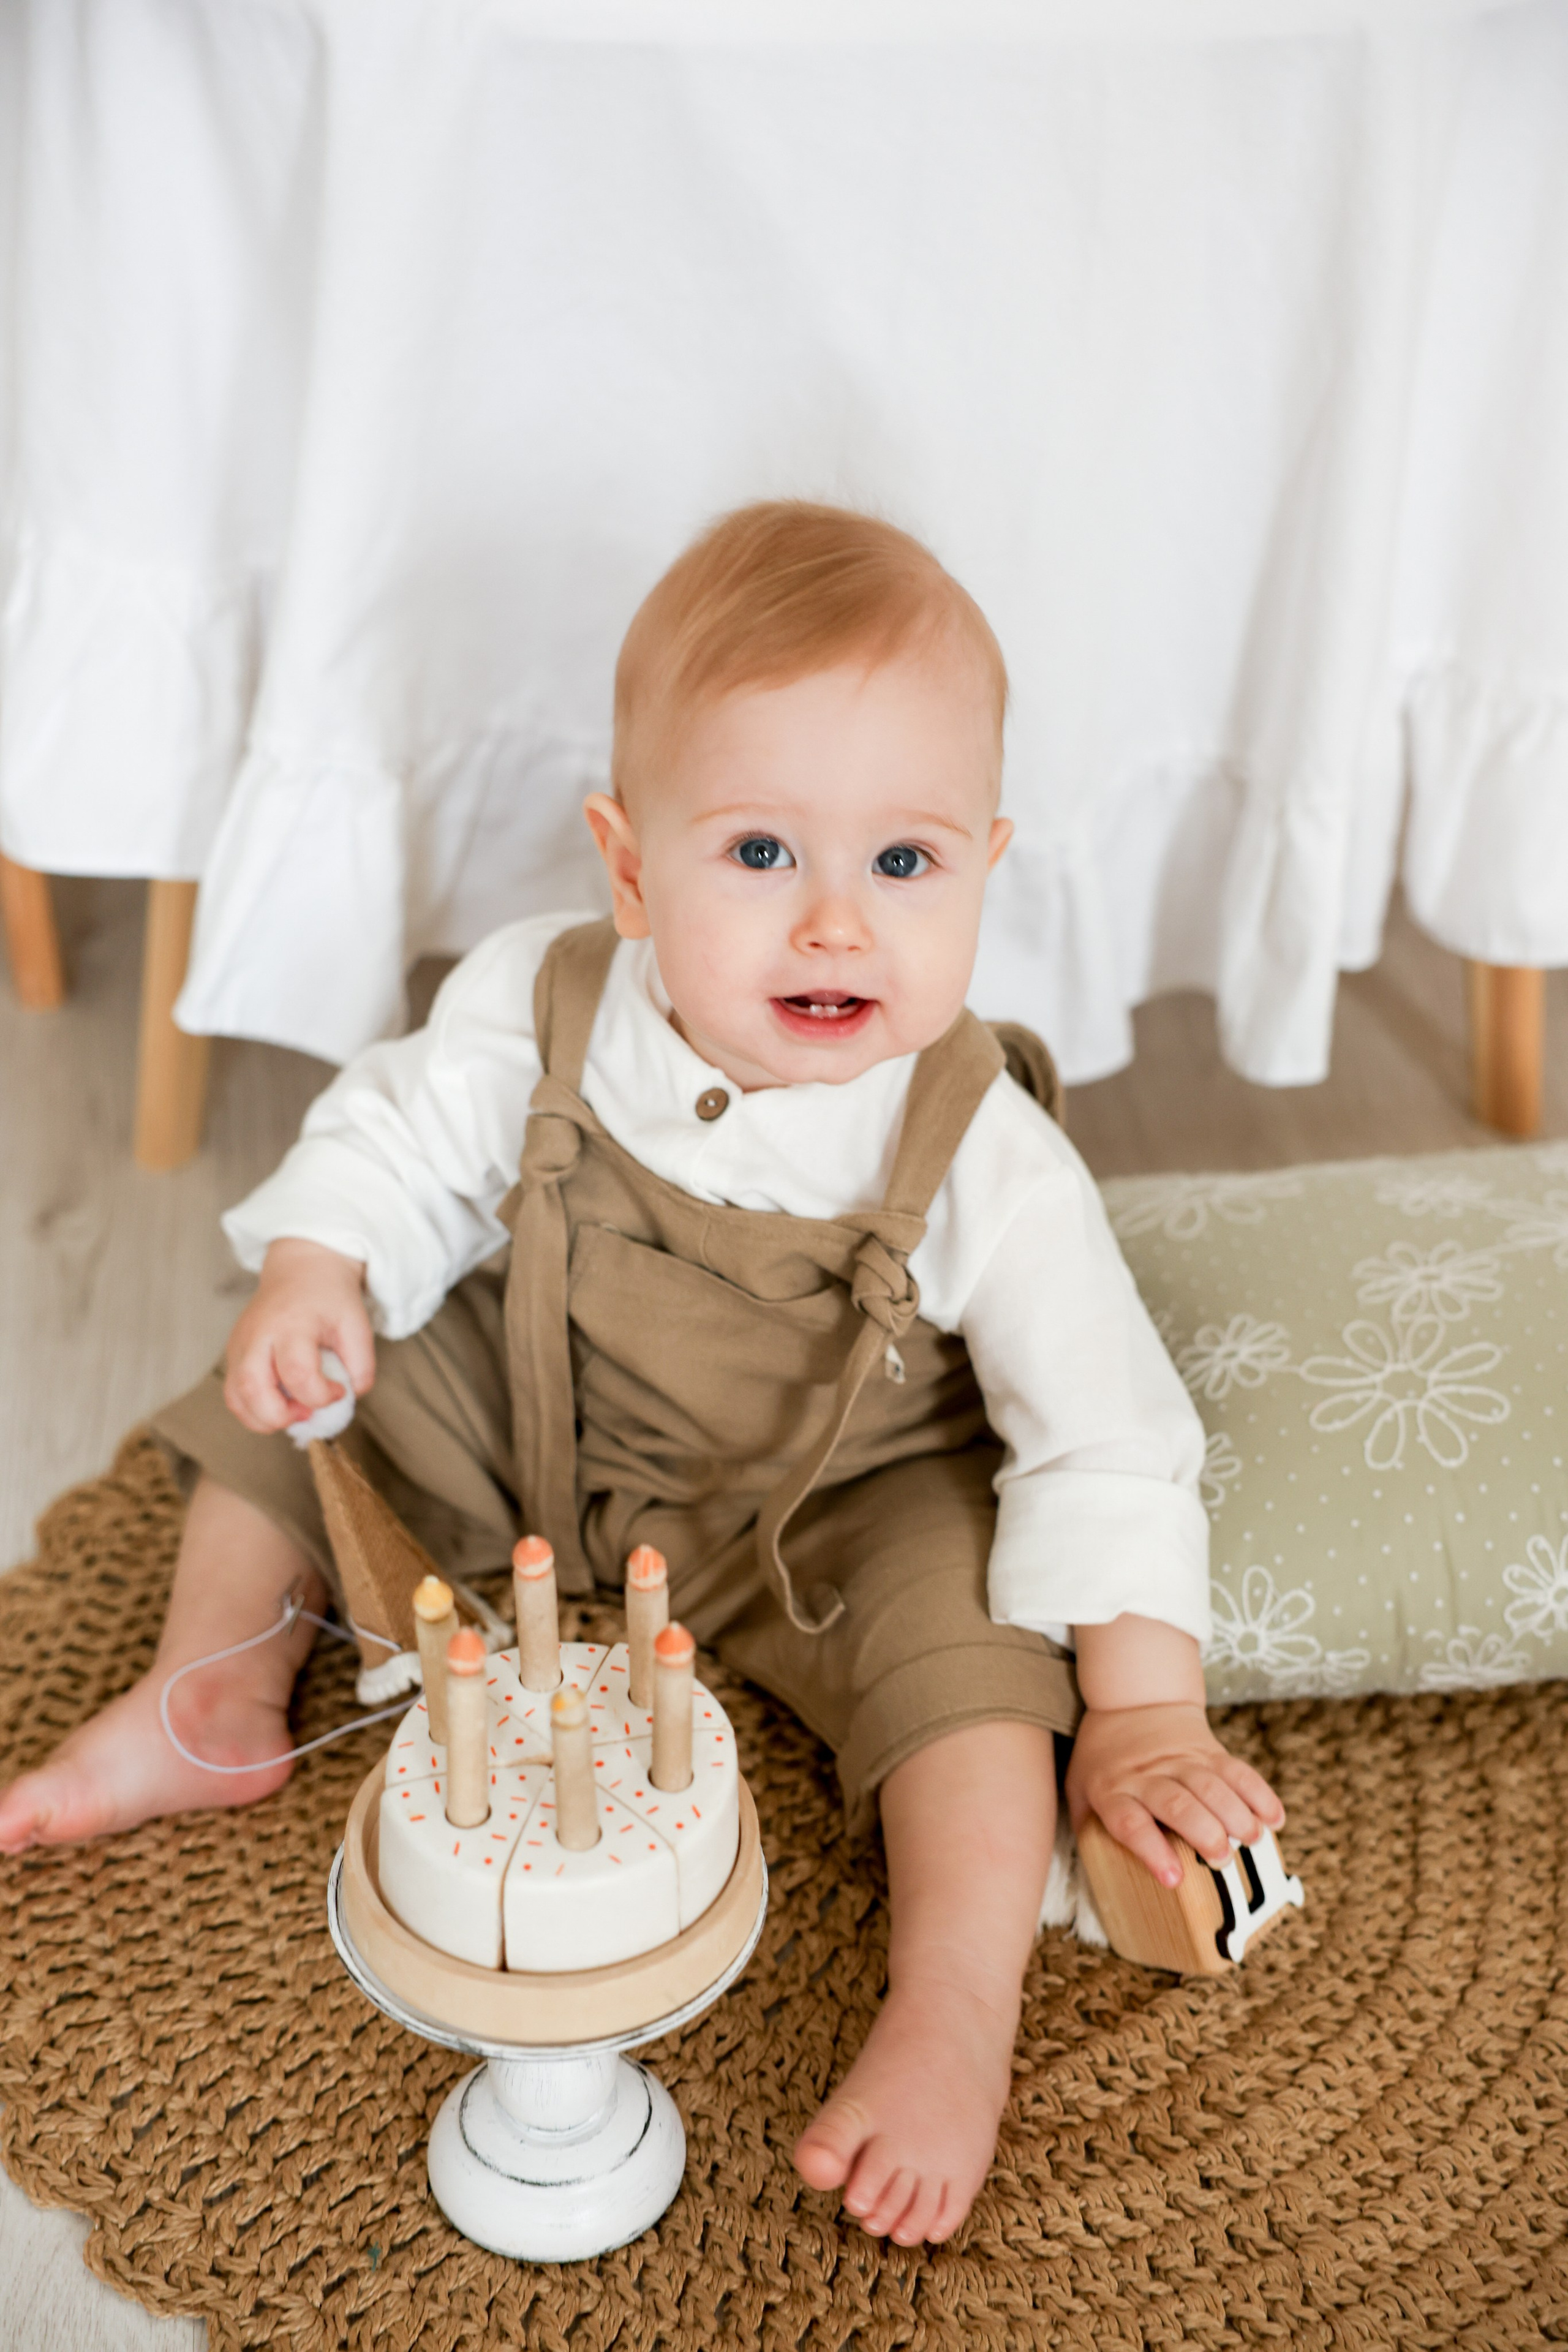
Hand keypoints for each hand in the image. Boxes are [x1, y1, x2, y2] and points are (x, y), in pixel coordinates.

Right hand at [223, 1238, 374, 1434]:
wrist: (300, 1270)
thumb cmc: (329, 1298)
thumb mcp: (357, 1325)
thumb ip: (361, 1366)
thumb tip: (348, 1398)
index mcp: (292, 1323)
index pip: (296, 1372)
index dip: (320, 1395)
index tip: (339, 1390)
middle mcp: (257, 1334)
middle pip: (251, 1387)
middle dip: (280, 1415)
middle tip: (308, 1412)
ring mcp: (240, 1344)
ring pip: (235, 1397)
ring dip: (264, 1419)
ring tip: (294, 1411)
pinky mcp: (233, 1354)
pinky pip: (233, 1394)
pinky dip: (254, 1411)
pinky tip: (280, 1405)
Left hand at [1064, 1702, 1284, 1889]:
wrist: (1132, 1698)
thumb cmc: (1103, 1758)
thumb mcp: (1080, 1788)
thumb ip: (1086, 1828)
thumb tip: (1099, 1879)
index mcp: (1113, 1790)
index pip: (1129, 1823)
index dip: (1151, 1850)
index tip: (1173, 1878)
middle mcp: (1148, 1775)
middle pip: (1177, 1804)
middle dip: (1203, 1832)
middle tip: (1222, 1857)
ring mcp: (1181, 1760)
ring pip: (1211, 1786)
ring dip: (1235, 1814)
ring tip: (1252, 1839)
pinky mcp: (1209, 1750)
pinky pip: (1237, 1770)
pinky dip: (1258, 1793)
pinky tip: (1274, 1818)